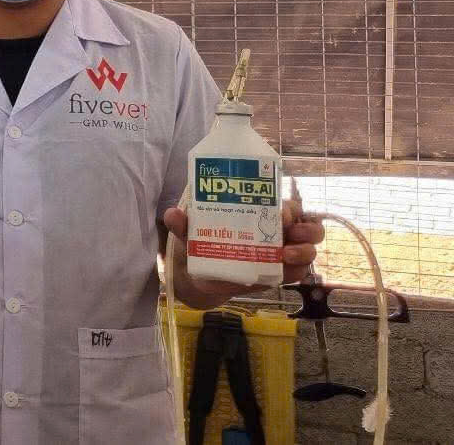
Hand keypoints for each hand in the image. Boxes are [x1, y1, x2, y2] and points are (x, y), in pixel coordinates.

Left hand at [162, 198, 324, 305]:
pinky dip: (295, 273)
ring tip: (286, 255)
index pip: (287, 206)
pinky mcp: (278, 274)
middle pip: (308, 226)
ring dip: (304, 252)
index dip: (289, 210)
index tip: (280, 215)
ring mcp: (282, 254)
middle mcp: (278, 232)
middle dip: (307, 230)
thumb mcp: (193, 231)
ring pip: (309, 250)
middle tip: (291, 235)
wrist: (200, 274)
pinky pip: (297, 274)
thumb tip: (172, 214)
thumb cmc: (204, 241)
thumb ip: (184, 224)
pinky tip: (283, 272)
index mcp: (262, 213)